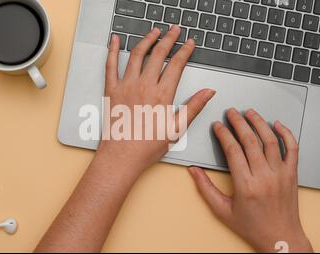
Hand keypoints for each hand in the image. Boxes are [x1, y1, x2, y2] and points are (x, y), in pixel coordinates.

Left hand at [99, 26, 215, 174]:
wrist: (121, 157)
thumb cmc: (147, 146)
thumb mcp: (176, 129)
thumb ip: (193, 107)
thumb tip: (208, 92)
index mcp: (161, 95)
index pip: (176, 65)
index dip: (185, 51)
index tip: (190, 43)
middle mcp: (144, 86)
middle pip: (159, 54)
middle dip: (169, 39)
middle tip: (175, 30)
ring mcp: (126, 86)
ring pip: (137, 55)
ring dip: (147, 39)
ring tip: (154, 31)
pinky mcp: (111, 90)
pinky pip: (111, 65)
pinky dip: (113, 50)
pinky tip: (116, 40)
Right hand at [189, 109, 312, 252]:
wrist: (280, 237)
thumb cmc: (252, 226)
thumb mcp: (222, 210)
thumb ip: (206, 188)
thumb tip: (194, 171)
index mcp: (246, 185)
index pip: (232, 150)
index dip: (223, 134)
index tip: (218, 126)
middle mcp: (264, 177)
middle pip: (250, 140)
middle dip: (238, 122)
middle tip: (231, 112)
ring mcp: (280, 174)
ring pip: (270, 140)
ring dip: (259, 123)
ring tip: (250, 112)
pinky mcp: (292, 174)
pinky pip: (292, 148)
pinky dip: (286, 134)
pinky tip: (278, 124)